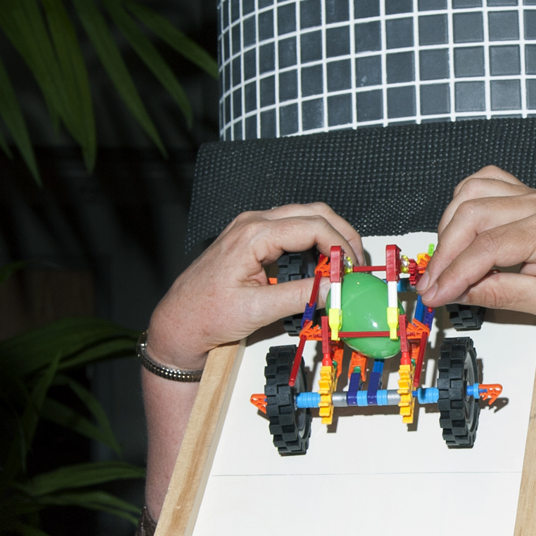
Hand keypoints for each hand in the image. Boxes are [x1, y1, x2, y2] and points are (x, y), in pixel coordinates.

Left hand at [147, 203, 366, 368]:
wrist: (179, 322)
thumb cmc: (206, 315)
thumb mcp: (257, 310)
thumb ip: (299, 296)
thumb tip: (334, 288)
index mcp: (253, 234)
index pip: (312, 226)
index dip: (340, 246)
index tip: (352, 269)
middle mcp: (253, 223)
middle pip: (313, 213)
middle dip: (342, 235)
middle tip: (356, 263)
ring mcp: (252, 228)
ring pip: (304, 217)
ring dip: (329, 237)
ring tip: (342, 266)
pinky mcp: (252, 239)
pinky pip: (291, 230)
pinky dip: (313, 242)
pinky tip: (321, 265)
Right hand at [417, 166, 535, 331]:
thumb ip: (499, 294)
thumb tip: (457, 292)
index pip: (486, 246)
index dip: (453, 273)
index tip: (435, 294)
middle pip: (472, 215)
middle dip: (444, 253)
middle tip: (432, 285)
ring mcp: (535, 194)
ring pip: (472, 193)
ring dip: (449, 226)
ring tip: (444, 262)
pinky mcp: (528, 195)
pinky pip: (485, 183)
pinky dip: (463, 204)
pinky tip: (459, 230)